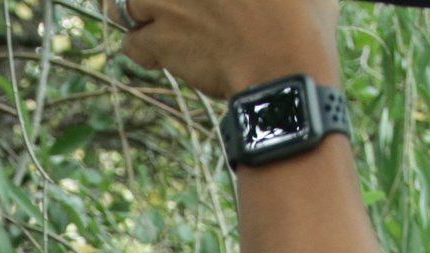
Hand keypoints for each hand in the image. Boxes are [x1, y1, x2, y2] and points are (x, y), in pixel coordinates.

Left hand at [112, 0, 339, 100]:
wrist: (285, 69)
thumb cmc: (304, 25)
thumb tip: (284, 1)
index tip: (198, 5)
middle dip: (153, 0)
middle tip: (168, 7)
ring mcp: (167, 1)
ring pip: (125, 3)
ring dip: (136, 12)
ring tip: (154, 22)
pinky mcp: (160, 38)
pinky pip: (130, 43)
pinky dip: (140, 49)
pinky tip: (158, 53)